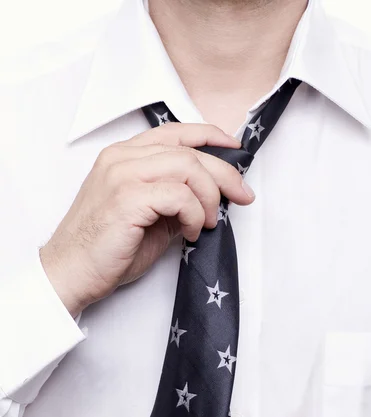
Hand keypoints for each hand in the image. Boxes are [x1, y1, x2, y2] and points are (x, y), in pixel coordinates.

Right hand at [40, 123, 253, 316]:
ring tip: (206, 222)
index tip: (235, 149)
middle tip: (242, 196)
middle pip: (188, 151)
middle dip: (224, 174)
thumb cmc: (107, 249)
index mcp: (124, 156)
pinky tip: (190, 232)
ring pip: (188, 167)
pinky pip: (179, 195)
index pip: (174, 132)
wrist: (72, 273)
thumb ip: (175, 200)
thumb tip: (210, 198)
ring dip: (209, 197)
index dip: (209, 136)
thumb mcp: (150, 217)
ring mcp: (122, 175)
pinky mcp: (127, 198)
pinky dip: (194, 214)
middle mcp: (121, 158)